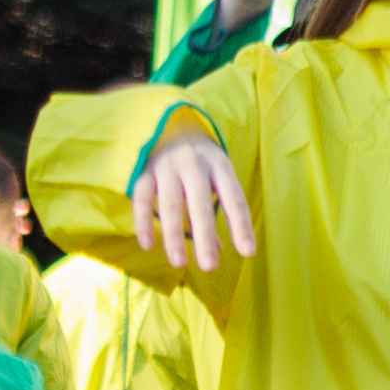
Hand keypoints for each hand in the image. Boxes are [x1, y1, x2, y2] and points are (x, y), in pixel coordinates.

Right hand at [132, 132, 256, 273]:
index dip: (240, 226)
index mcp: (219, 165)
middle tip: (210, 267)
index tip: (247, 253)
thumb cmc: (199, 159)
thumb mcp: (216, 176)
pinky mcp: (143, 170)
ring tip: (179, 263)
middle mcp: (194, 164)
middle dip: (205, 236)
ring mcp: (166, 166)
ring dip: (174, 236)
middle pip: (200, 204)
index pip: (233, 199)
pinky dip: (144, 223)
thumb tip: (215, 249)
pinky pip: (142, 199)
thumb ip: (217, 208)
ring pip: (170, 205)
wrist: (168, 122)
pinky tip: (148, 245)